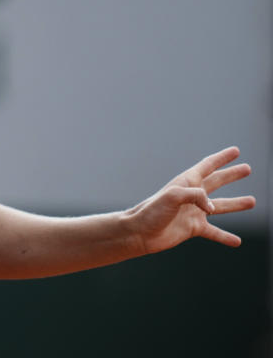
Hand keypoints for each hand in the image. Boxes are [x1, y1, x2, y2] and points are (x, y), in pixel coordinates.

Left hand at [127, 146, 255, 254]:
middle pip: (216, 182)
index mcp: (186, 182)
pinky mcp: (193, 228)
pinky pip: (214, 232)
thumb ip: (195, 196)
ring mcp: (193, 212)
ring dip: (236, 204)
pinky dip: (225, 236)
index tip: (236, 151)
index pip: (207, 166)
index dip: (222, 158)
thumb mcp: (173, 196)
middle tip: (248, 169)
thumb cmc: (152, 211)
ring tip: (252, 201)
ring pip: (220, 207)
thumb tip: (212, 208)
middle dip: (231, 175)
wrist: (140, 233)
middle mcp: (191, 196)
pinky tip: (237, 241)